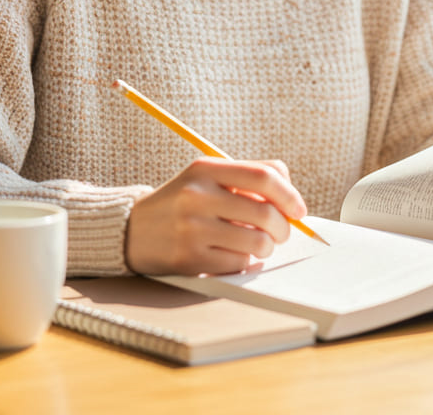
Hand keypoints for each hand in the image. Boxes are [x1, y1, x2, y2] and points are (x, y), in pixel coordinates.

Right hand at [124, 157, 307, 275]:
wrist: (133, 229)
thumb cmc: (184, 201)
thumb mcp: (208, 176)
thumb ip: (248, 176)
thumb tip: (291, 195)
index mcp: (206, 169)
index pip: (264, 176)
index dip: (290, 195)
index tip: (299, 209)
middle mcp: (198, 196)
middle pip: (266, 212)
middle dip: (284, 227)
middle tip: (282, 232)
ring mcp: (192, 228)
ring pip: (257, 241)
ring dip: (266, 247)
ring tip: (259, 244)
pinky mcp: (189, 258)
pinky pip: (238, 262)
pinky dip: (244, 260)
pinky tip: (232, 253)